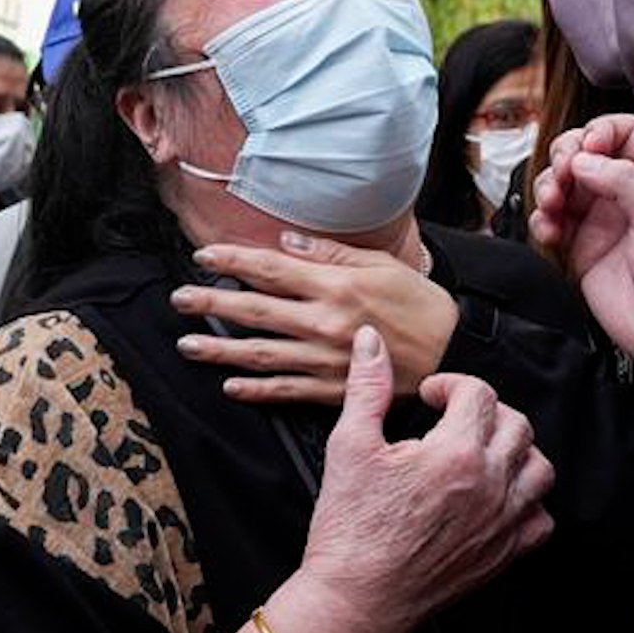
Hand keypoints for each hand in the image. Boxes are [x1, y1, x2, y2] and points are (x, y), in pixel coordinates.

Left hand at [170, 233, 458, 404]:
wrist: (454, 353)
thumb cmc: (420, 304)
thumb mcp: (382, 265)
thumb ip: (331, 254)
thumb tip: (286, 243)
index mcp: (335, 286)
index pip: (271, 269)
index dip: (232, 260)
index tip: (203, 255)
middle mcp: (323, 322)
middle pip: (254, 310)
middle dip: (211, 303)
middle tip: (179, 299)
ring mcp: (325, 359)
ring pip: (260, 354)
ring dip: (219, 349)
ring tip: (188, 344)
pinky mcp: (333, 389)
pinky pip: (285, 390)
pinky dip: (254, 390)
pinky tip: (229, 385)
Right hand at [295, 327, 554, 632]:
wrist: (357, 600)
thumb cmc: (351, 532)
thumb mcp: (350, 446)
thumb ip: (367, 387)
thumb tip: (371, 344)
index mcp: (455, 453)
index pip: (479, 394)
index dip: (452, 385)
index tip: (432, 396)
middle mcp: (489, 485)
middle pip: (516, 424)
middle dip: (486, 412)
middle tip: (455, 421)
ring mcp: (502, 522)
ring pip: (539, 468)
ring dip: (514, 451)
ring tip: (482, 452)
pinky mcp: (504, 554)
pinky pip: (541, 519)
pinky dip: (527, 502)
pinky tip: (497, 497)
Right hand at [528, 114, 633, 385]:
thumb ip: (629, 183)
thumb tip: (586, 159)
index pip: (624, 132)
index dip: (600, 132)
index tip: (589, 151)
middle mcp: (627, 193)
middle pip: (583, 150)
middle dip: (566, 156)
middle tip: (564, 175)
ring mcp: (601, 220)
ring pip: (560, 183)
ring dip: (547, 186)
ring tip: (553, 204)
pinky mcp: (579, 249)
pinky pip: (549, 222)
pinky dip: (540, 221)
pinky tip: (550, 232)